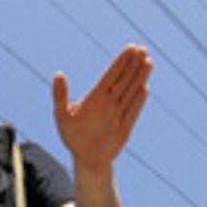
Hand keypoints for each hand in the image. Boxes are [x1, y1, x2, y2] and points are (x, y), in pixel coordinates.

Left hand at [52, 44, 151, 174]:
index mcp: (96, 96)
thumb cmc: (72, 137)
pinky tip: (144, 88)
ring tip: (148, 62)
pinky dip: (138, 102)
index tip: (131, 47)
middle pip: (124, 79)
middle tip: (142, 48)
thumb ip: (60, 96)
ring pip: (131, 92)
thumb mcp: (62, 116)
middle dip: (133, 64)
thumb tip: (58, 74)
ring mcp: (118, 114)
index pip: (111, 74)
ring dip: (139, 77)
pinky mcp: (125, 128)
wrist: (85, 159)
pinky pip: (132, 112)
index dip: (121, 61)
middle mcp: (109, 102)